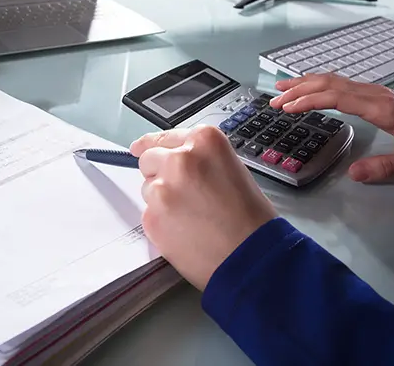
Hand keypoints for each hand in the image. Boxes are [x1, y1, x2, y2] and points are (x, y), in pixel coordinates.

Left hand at [130, 126, 277, 290]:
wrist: (252, 257)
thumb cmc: (250, 218)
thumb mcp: (231, 169)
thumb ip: (200, 159)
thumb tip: (172, 158)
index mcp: (204, 142)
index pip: (165, 136)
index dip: (153, 145)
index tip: (141, 147)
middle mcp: (180, 159)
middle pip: (149, 159)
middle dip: (159, 173)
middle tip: (181, 194)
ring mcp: (163, 188)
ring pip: (148, 188)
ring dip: (162, 199)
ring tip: (191, 217)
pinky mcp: (152, 216)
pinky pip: (148, 213)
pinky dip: (161, 222)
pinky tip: (185, 232)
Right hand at [270, 74, 393, 182]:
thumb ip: (386, 168)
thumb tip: (353, 174)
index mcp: (382, 108)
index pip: (338, 98)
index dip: (311, 100)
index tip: (288, 107)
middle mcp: (375, 94)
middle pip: (331, 84)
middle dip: (299, 90)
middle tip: (274, 101)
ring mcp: (374, 92)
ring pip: (334, 80)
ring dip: (306, 83)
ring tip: (281, 89)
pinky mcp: (374, 94)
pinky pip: (341, 83)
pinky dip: (319, 83)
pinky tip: (308, 87)